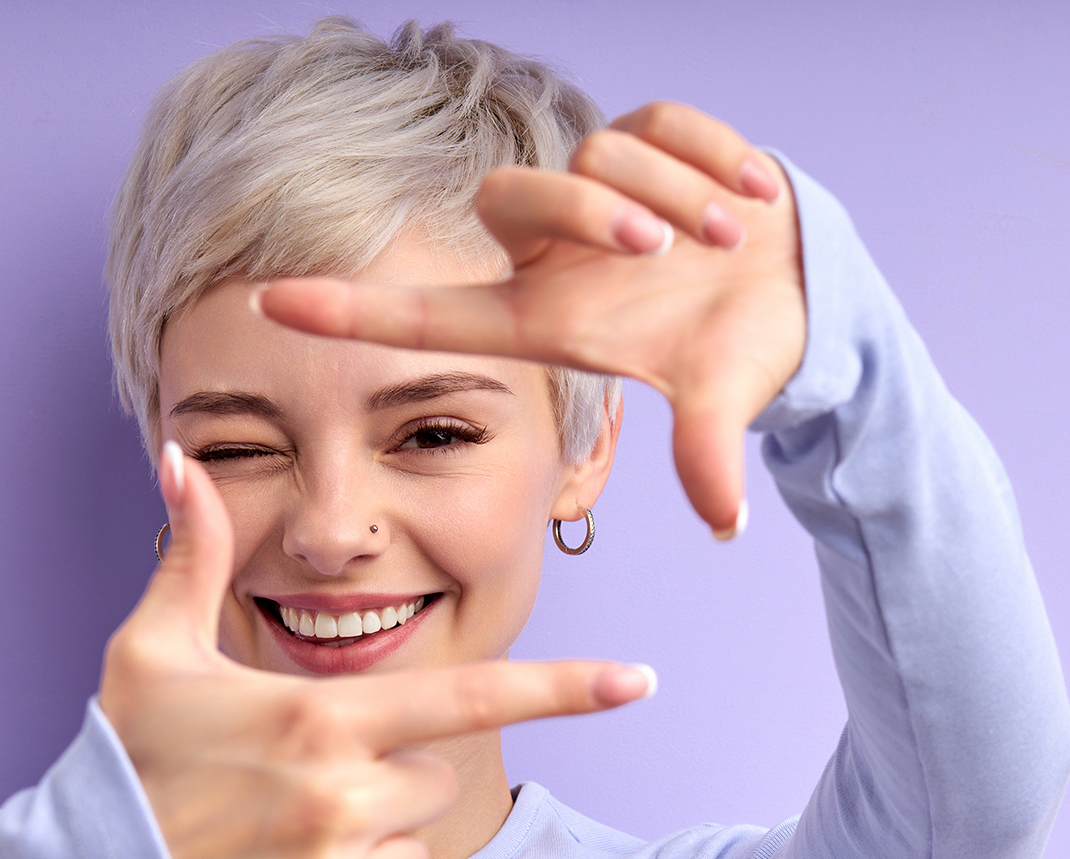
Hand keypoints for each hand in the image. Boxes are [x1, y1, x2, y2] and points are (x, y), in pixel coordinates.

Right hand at [98, 441, 656, 858]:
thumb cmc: (125, 761)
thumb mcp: (153, 651)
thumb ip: (195, 556)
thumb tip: (181, 458)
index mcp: (320, 721)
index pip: (472, 697)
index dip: (564, 688)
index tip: (641, 679)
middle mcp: (341, 802)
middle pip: (435, 775)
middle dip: (386, 770)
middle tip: (299, 777)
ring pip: (415, 849)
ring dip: (368, 843)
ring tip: (281, 838)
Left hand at [256, 102, 804, 538]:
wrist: (801, 284)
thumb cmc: (734, 346)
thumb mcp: (719, 399)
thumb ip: (711, 452)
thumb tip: (727, 522)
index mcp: (546, 316)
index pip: (427, 313)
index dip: (351, 311)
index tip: (268, 304)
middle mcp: (552, 251)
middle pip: (509, 196)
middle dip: (592, 215)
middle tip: (665, 251)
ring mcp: (596, 189)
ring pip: (597, 157)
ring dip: (674, 196)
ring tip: (729, 237)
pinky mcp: (649, 137)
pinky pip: (662, 124)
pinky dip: (715, 157)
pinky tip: (752, 195)